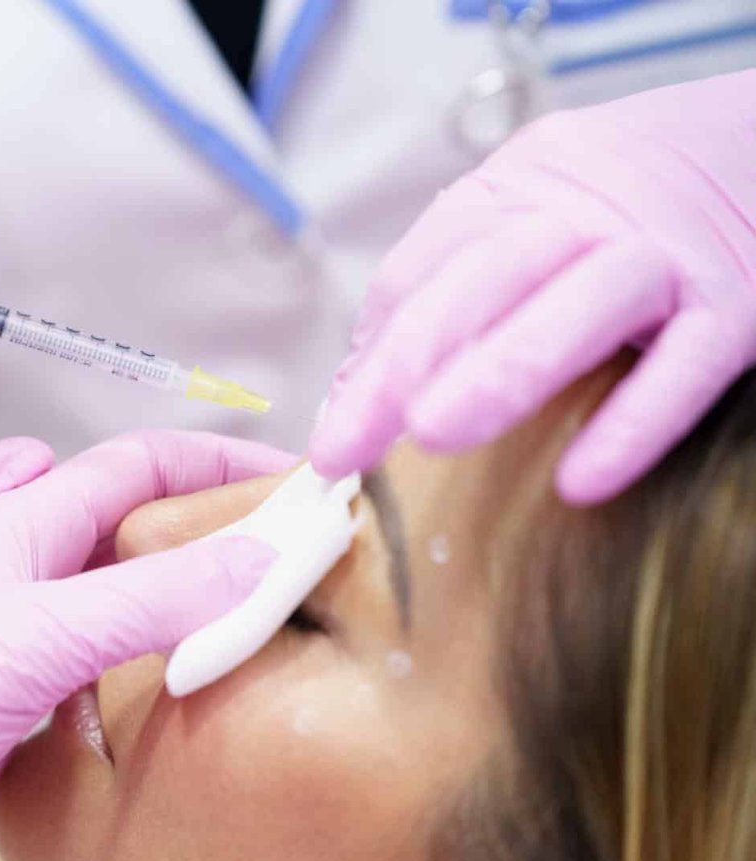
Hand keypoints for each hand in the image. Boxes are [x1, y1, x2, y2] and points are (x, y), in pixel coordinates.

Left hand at [0, 430, 291, 860]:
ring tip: (278, 623)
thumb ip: (141, 600)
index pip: (137, 465)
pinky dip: (164, 666)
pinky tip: (202, 692)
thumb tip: (257, 554)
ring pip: (130, 599)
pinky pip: (110, 667)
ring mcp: (18, 641)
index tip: (304, 484)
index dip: (220, 463)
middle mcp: (21, 574)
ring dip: (198, 602)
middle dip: (222, 530)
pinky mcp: (16, 705)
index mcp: (16, 529)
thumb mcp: (24, 644)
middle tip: (309, 560)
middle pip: (141, 528)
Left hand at [310, 70, 755, 503]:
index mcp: (516, 192)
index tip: (334, 434)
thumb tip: (353, 398)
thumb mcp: (532, 220)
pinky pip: (685, 366)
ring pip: (576, 305)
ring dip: (500, 371)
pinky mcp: (739, 304)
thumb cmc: (632, 205)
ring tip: (432, 436)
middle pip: (479, 280)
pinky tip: (581, 480)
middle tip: (348, 446)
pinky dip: (634, 422)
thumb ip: (450, 296)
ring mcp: (664, 258)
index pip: (422, 270)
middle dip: (402, 364)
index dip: (370, 355)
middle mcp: (584, 215)